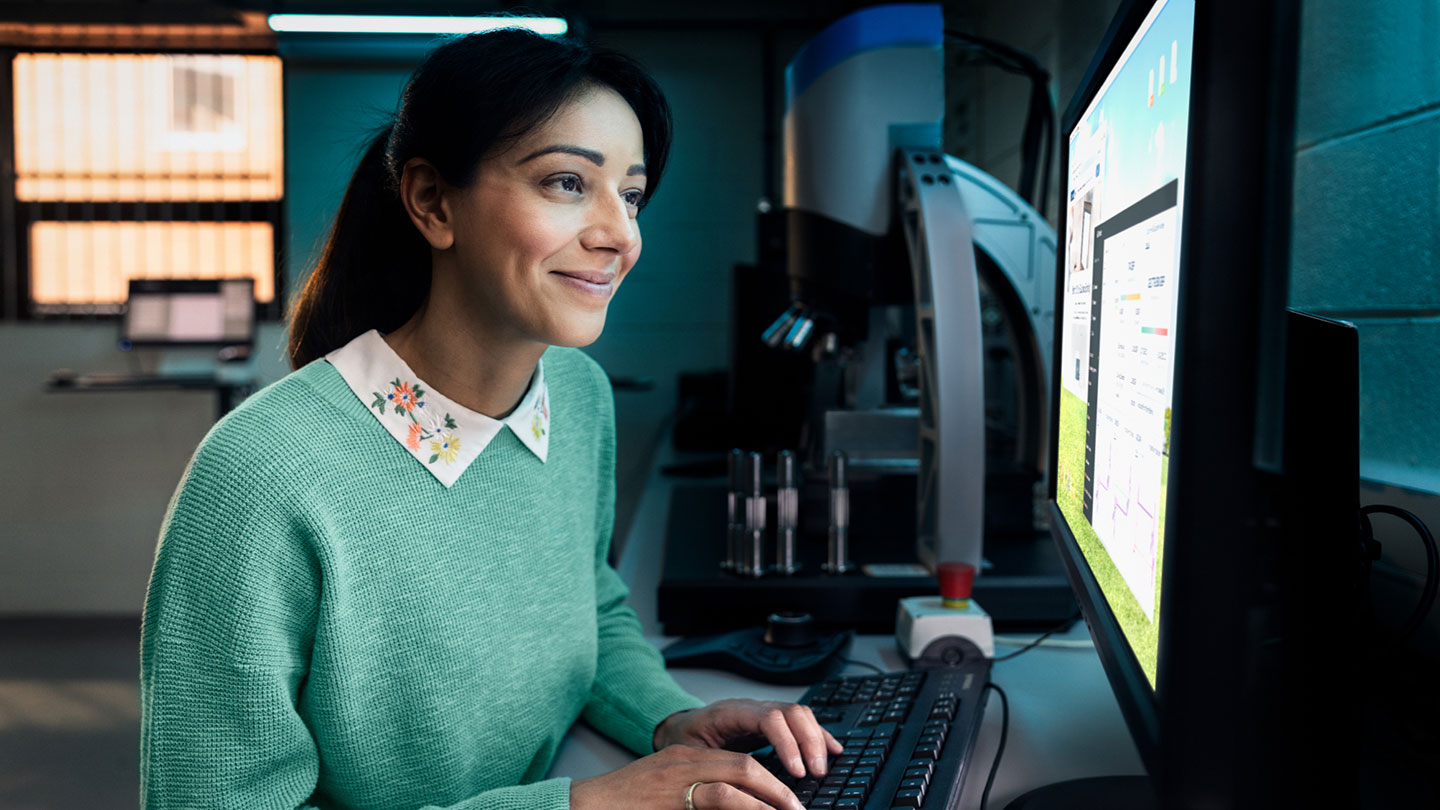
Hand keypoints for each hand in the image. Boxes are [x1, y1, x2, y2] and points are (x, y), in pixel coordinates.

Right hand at [569, 744, 804, 809]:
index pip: (740, 761)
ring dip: (765, 803)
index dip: (771, 780)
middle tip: (797, 809)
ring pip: (731, 786)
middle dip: (777, 790)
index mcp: (685, 758)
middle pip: (743, 767)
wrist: (583, 807)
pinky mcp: (669, 801)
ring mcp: (674, 783)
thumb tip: (740, 804)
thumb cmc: (625, 804)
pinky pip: (712, 802)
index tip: (790, 799)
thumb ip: (700, 794)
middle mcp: (683, 765)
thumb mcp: (666, 789)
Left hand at [652, 699, 842, 778]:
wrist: (677, 725)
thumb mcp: (690, 753)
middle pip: (791, 712)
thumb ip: (714, 765)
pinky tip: (833, 749)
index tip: (797, 771)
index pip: (768, 719)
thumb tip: (737, 789)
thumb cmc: (682, 740)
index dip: (786, 743)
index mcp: (731, 713)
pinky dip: (819, 735)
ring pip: (800, 714)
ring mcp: (763, 711)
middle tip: (816, 772)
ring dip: (816, 739)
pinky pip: (801, 721)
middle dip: (809, 742)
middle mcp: (751, 707)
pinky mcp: (771, 720)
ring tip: (823, 767)